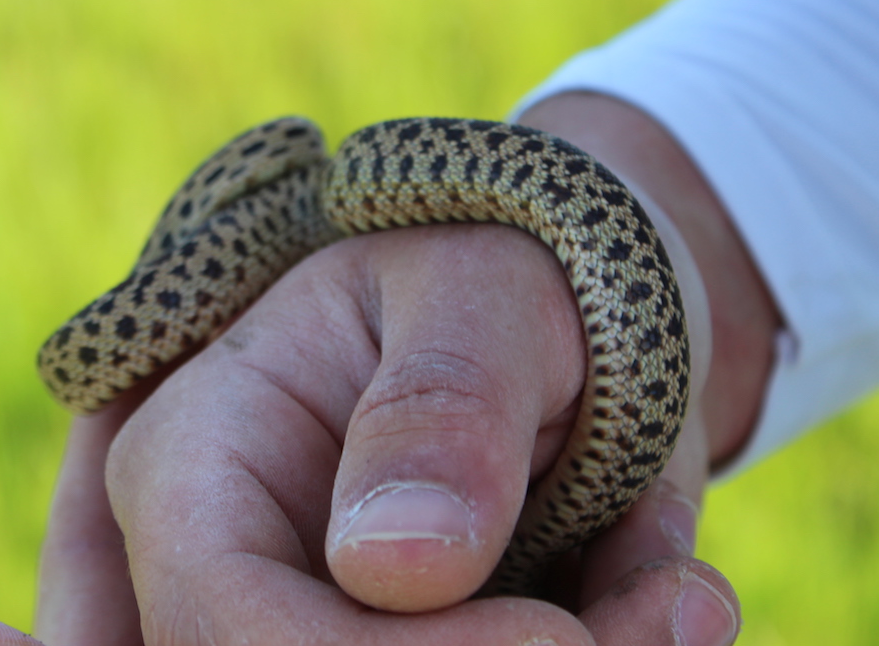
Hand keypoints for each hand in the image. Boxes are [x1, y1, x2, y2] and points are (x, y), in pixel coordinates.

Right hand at [35, 223, 737, 645]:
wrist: (565, 313)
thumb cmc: (502, 271)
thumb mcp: (483, 290)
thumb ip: (443, 404)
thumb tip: (394, 565)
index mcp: (196, 461)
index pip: (218, 613)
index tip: (556, 639)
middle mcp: (236, 564)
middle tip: (663, 618)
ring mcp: (323, 618)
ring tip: (682, 602)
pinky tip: (668, 600)